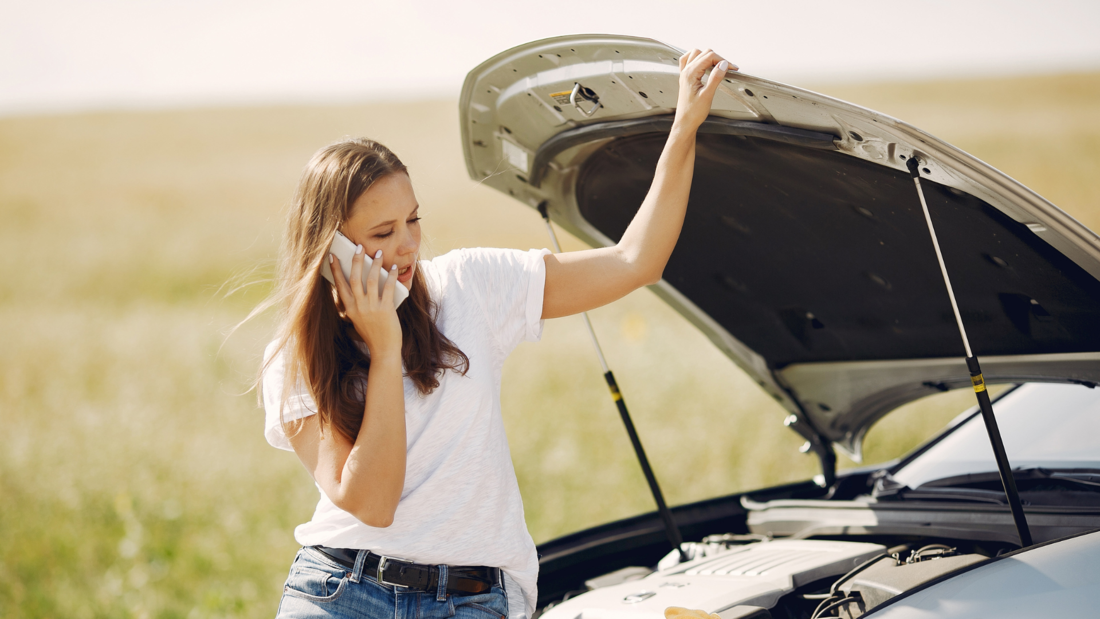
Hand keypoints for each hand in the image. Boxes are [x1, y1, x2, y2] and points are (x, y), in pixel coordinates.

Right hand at [329, 245, 401, 359]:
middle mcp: (358, 307)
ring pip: (370, 280)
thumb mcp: (359, 319)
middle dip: (356, 260)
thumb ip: (358, 303)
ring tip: (377, 253)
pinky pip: (387, 288)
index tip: (332, 256)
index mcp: (349, 309)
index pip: (340, 285)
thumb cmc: (373, 334)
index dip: (335, 270)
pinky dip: (391, 276)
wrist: (383, 350)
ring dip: (374, 264)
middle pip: (354, 278)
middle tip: (359, 247)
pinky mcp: (385, 309)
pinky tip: (393, 268)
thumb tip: (363, 282)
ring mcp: (371, 308)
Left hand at [673, 49, 736, 132]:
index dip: (723, 60)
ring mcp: (684, 73)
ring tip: (718, 66)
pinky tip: (704, 64)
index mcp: (690, 74)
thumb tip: (723, 64)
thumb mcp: (708, 95)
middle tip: (728, 68)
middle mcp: (686, 71)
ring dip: (708, 56)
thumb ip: (715, 78)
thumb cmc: (694, 112)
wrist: (685, 122)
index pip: (709, 57)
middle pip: (704, 53)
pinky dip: (697, 58)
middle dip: (718, 58)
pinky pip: (688, 60)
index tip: (733, 68)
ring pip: (696, 54)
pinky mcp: (685, 78)